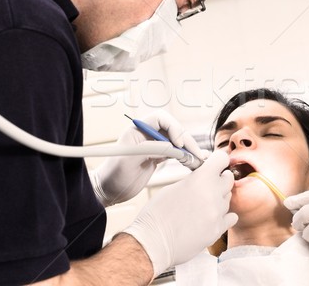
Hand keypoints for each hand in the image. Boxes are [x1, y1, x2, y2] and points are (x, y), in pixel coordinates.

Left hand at [90, 110, 208, 205]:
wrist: (108, 191)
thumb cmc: (113, 174)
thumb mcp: (129, 160)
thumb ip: (150, 149)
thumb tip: (173, 146)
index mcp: (138, 129)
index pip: (162, 118)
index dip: (173, 127)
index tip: (179, 143)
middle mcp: (148, 134)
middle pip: (174, 130)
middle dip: (187, 141)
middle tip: (196, 155)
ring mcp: (154, 145)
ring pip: (177, 141)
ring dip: (189, 149)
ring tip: (200, 160)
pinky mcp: (158, 156)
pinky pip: (176, 152)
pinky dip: (186, 157)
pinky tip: (194, 163)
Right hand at [124, 150, 236, 276]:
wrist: (153, 241)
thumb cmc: (157, 214)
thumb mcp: (173, 187)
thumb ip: (194, 180)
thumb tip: (204, 176)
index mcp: (200, 178)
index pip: (222, 158)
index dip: (218, 160)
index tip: (216, 164)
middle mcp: (212, 193)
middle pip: (229, 179)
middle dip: (220, 179)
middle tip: (209, 184)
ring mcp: (217, 213)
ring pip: (227, 199)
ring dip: (218, 199)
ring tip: (201, 206)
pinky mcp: (218, 230)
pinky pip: (231, 217)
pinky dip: (223, 216)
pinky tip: (211, 217)